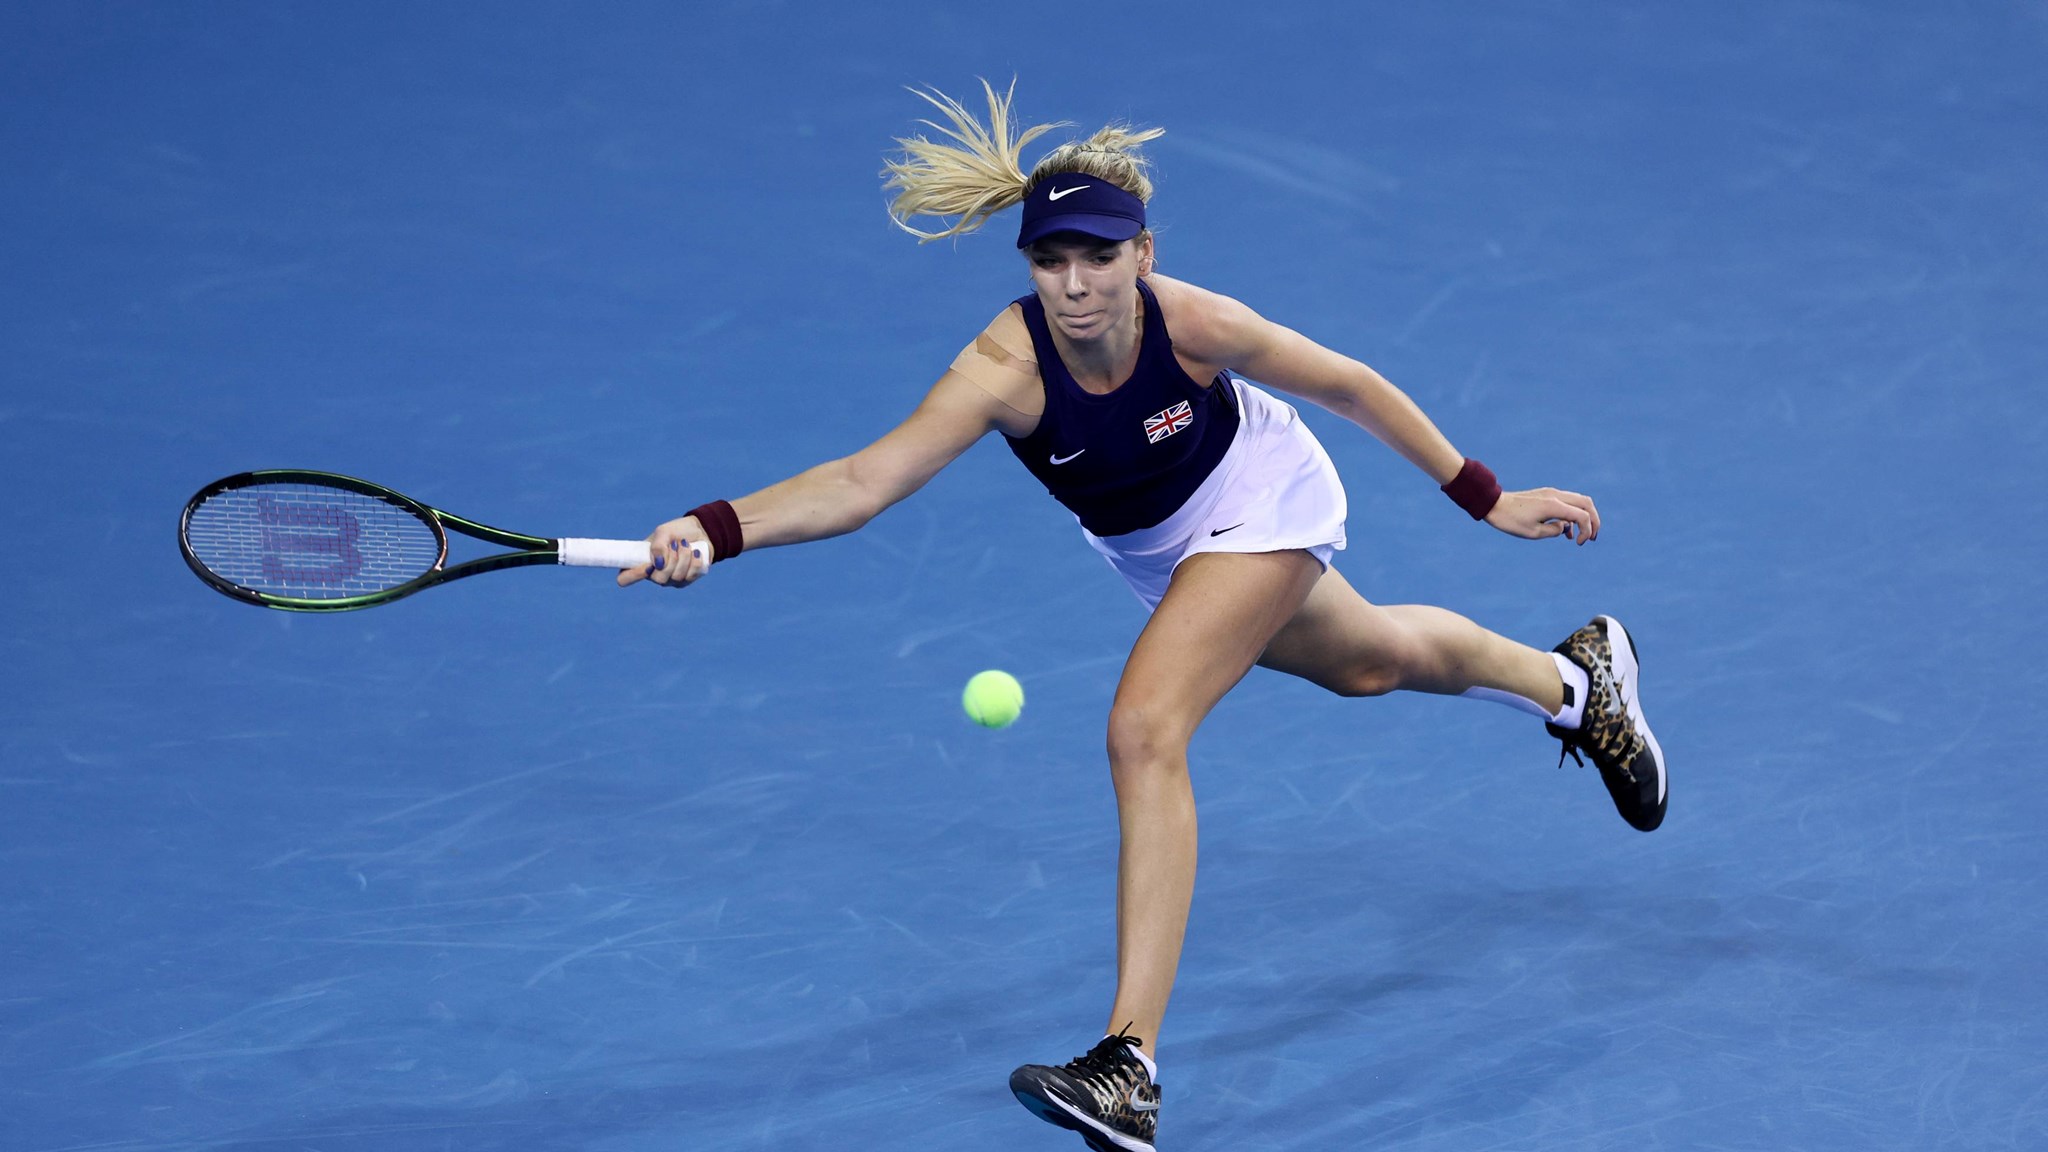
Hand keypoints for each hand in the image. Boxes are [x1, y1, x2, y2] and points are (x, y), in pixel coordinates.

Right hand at [616, 516, 712, 586]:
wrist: (700, 531)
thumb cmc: (677, 531)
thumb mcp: (664, 532)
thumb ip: (658, 546)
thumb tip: (658, 564)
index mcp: (641, 562)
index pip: (625, 578)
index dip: (633, 575)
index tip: (648, 564)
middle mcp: (654, 575)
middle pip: (658, 579)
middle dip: (671, 559)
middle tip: (675, 545)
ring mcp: (671, 580)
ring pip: (677, 577)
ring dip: (684, 557)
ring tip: (686, 545)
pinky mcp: (687, 580)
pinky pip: (690, 576)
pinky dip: (694, 561)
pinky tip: (695, 552)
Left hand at [1484, 487, 1600, 544]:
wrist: (1494, 504)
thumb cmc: (1510, 520)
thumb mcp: (1533, 533)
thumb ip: (1554, 531)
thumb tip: (1565, 527)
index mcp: (1554, 505)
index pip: (1582, 516)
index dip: (1587, 530)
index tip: (1579, 544)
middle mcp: (1556, 496)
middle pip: (1587, 504)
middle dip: (1594, 521)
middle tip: (1592, 537)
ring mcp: (1552, 493)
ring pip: (1579, 501)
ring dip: (1585, 516)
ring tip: (1584, 536)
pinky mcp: (1547, 494)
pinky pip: (1567, 502)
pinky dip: (1573, 514)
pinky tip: (1566, 531)